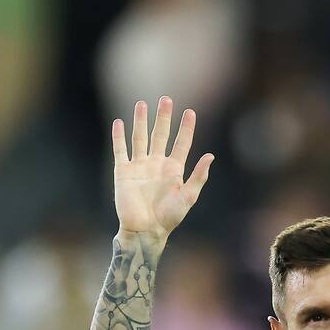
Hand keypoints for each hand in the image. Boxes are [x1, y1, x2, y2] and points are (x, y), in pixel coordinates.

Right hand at [112, 97, 212, 238]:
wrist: (145, 230)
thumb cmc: (169, 217)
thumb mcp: (188, 196)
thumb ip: (198, 176)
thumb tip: (210, 156)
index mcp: (173, 170)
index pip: (181, 143)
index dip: (186, 128)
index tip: (190, 112)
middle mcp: (156, 164)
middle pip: (160, 135)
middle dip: (163, 118)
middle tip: (166, 99)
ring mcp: (139, 167)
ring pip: (140, 138)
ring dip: (141, 121)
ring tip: (142, 104)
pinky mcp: (123, 172)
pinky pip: (120, 150)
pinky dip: (119, 137)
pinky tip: (119, 122)